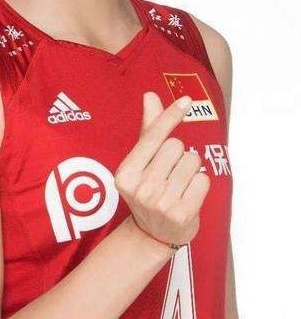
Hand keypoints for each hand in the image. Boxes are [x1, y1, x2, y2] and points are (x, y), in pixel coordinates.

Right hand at [114, 92, 209, 247]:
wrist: (154, 234)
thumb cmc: (149, 188)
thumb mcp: (143, 161)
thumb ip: (149, 129)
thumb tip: (150, 95)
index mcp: (126, 172)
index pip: (154, 136)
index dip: (170, 116)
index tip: (186, 101)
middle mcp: (140, 188)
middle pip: (177, 146)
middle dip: (179, 154)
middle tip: (169, 173)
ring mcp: (160, 203)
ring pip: (192, 160)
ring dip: (191, 169)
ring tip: (179, 185)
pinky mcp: (181, 214)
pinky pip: (203, 180)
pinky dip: (200, 184)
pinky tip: (188, 196)